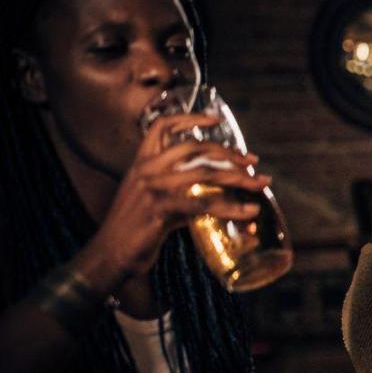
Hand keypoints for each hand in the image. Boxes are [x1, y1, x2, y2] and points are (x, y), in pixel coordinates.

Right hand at [82, 114, 271, 287]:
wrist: (110, 254)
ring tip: (261, 184)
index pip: (162, 127)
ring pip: (204, 173)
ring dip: (238, 178)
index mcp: (141, 162)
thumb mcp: (150, 197)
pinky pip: (204, 205)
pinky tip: (249, 213)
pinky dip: (231, 209)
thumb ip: (176, 185)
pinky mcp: (160, 209)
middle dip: (227, 152)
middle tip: (252, 161)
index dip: (189, 118)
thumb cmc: (134, 228)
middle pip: (193, 147)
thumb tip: (213, 183)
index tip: (215, 119)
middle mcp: (145, 170)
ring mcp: (152, 188)